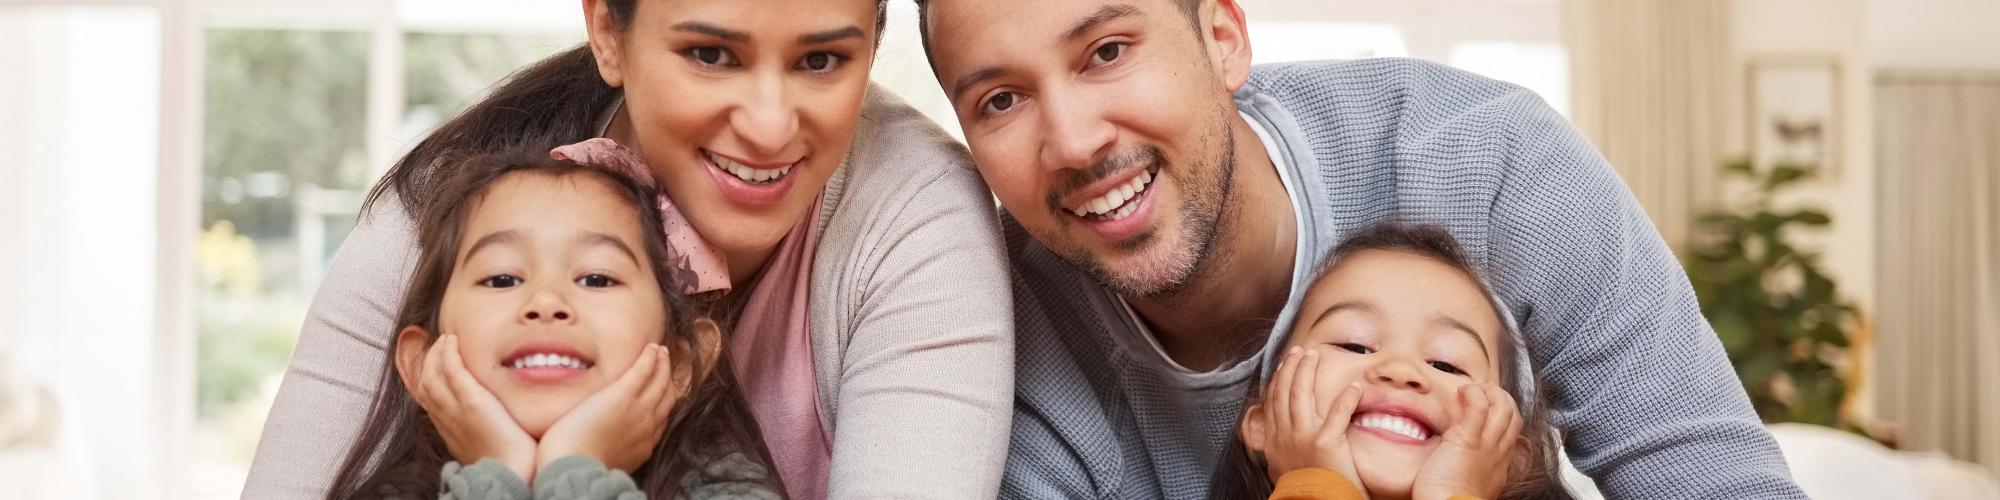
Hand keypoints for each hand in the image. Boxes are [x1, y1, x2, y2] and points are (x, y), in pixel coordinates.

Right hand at [409, 334, 537, 481]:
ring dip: (437, 352)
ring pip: (432, 374)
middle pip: (424, 382)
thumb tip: (488, 420)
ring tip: (446, 339)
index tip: (434, 362)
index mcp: (447, 428)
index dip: (426, 376)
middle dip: (427, 360)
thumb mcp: (484, 443)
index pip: (427, 397)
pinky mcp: (471, 402)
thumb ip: (479, 428)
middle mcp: (445, 418)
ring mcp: (455, 410)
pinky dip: (447, 353)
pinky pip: (451, 370)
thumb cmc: (506, 462)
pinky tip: (452, 341)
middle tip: (439, 343)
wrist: (510, 473)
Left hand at [536, 344, 678, 472]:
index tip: (661, 392)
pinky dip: (650, 358)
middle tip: (666, 365)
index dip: (663, 402)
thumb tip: (605, 446)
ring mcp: (638, 409)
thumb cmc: (579, 466)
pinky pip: (643, 371)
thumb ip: (612, 450)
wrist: (575, 466)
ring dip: (663, 364)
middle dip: (668, 380)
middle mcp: (648, 426)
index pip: (661, 419)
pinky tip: (651, 347)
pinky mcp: (622, 395)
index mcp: (644, 445)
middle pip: (667, 398)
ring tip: (661, 351)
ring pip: (660, 382)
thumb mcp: (605, 462)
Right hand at [1260, 347, 1366, 490]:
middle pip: (1285, 392)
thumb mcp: (1282, 467)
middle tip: (1300, 352)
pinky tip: (1355, 386)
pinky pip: (1338, 412)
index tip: (1284, 365)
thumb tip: (1277, 441)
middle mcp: (1285, 435)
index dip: (1278, 380)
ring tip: (1316, 356)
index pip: (1273, 402)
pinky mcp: (1325, 442)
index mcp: (1275, 440)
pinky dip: (1347, 397)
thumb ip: (1281, 449)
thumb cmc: (1304, 490)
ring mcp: (1303, 437)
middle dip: (1292, 368)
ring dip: (1308, 371)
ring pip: (1302, 394)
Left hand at [1413, 383, 1519, 499]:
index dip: (1502, 416)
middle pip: (1514, 415)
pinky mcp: (1469, 439)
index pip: (1511, 432)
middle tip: (1482, 392)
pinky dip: (1474, 393)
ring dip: (1491, 392)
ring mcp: (1487, 445)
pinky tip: (1463, 392)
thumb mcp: (1469, 481)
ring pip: (1504, 407)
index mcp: (1499, 464)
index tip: (1487, 409)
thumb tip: (1452, 451)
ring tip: (1473, 388)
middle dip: (1502, 398)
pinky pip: (1480, 406)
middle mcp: (1499, 452)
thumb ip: (1469, 464)